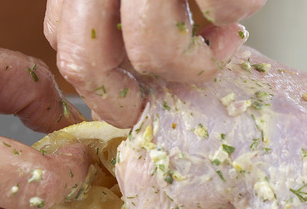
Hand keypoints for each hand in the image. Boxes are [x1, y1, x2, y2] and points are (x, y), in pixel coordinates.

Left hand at [44, 0, 265, 127]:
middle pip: (86, 60)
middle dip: (127, 101)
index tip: (132, 101)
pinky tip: (237, 6)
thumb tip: (128, 73)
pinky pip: (217, 10)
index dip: (100, 90)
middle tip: (162, 101)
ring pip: (151, 48)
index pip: (68, 48)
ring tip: (219, 45)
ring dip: (195, 65)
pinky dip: (235, 17)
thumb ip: (110, 11)